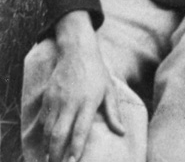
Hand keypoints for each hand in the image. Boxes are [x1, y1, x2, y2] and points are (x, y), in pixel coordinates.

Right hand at [40, 11, 123, 161]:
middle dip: (56, 154)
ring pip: (48, 129)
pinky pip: (43, 120)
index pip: (80, 130)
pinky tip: (47, 143)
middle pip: (59, 134)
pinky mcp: (48, 97)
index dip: (76, 148)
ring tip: (52, 158)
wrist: (77, 51)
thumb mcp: (109, 89)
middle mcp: (70, 102)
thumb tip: (122, 133)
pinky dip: (44, 134)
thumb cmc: (97, 72)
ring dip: (48, 147)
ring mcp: (57, 100)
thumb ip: (113, 113)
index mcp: (88, 101)